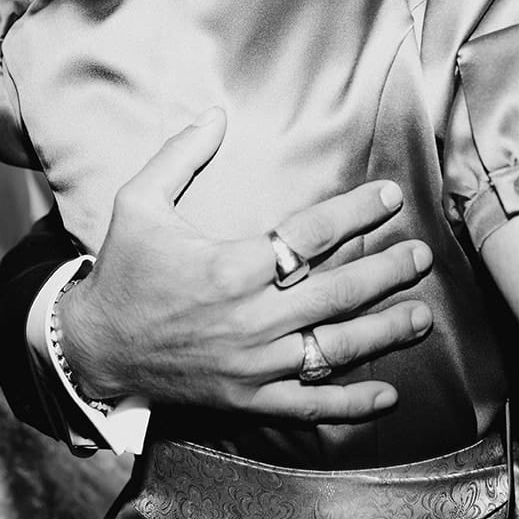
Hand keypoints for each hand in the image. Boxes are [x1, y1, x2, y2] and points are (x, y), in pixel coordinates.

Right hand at [60, 107, 433, 421]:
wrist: (95, 348)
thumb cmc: (122, 271)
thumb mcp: (139, 203)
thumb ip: (180, 156)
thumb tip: (216, 113)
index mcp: (231, 267)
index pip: (311, 234)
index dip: (357, 212)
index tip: (391, 196)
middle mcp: (251, 318)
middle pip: (338, 291)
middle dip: (387, 271)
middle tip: (423, 256)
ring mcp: (253, 364)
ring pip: (334, 348)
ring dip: (384, 331)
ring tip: (423, 315)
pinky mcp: (248, 399)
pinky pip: (309, 404)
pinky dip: (351, 403)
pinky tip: (387, 394)